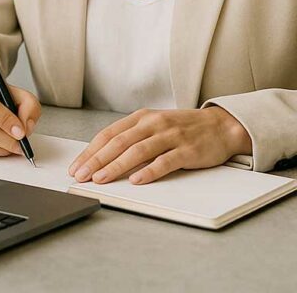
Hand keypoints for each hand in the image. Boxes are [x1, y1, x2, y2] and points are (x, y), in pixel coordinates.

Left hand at [68, 107, 251, 184]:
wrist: (220, 126)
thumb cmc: (182, 128)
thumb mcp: (153, 125)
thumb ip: (132, 136)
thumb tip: (103, 156)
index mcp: (140, 117)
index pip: (108, 134)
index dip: (90, 151)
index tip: (76, 166)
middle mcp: (152, 124)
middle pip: (118, 143)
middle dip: (96, 160)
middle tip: (81, 175)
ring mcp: (169, 136)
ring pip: (137, 152)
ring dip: (116, 167)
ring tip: (100, 179)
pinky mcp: (187, 150)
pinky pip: (165, 161)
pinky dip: (149, 171)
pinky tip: (136, 180)